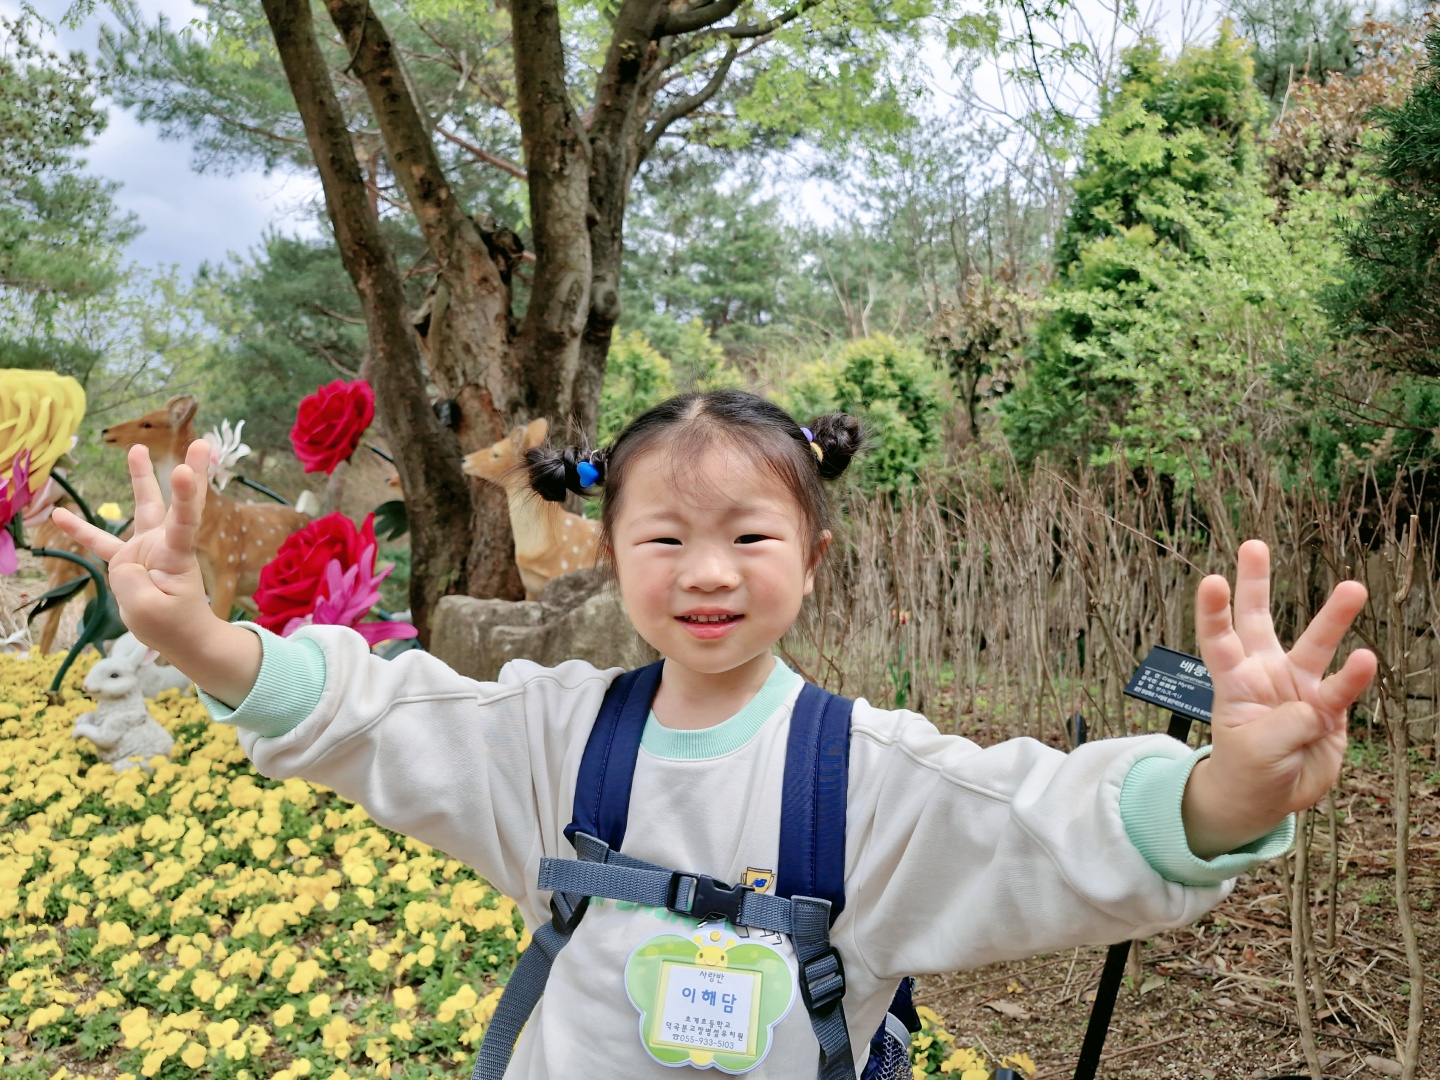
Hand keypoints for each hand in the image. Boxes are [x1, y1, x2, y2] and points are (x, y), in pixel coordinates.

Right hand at [51, 440, 213, 653]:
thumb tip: (121, 562)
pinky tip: (59, 515)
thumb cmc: (173, 624)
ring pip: (144, 508)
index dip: (185, 496)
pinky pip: (101, 543)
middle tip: (203, 443)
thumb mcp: (147, 610)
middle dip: (193, 473)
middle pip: (178, 503)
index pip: (184, 521)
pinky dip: (81, 530)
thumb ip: (129, 580)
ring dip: (142, 479)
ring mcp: (147, 549)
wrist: (182, 636)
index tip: (185, 468)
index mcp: (176, 556)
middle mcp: (164, 545)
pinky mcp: (130, 560)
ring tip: (137, 448)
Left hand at [1183, 540, 1376, 857]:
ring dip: (1333, 617)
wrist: (1268, 797)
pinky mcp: (1327, 708)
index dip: (1214, 612)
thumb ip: (1279, 728)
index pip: (1218, 640)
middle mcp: (1264, 674)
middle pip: (1258, 620)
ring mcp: (1297, 687)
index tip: (1211, 580)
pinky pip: (1342, 688)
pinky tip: (1367, 659)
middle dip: (1256, 583)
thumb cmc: (1245, 768)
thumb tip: (1312, 708)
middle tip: (1254, 545)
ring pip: (1315, 645)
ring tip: (1353, 587)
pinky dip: (1354, 676)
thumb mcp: (1251, 752)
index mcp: (1233, 681)